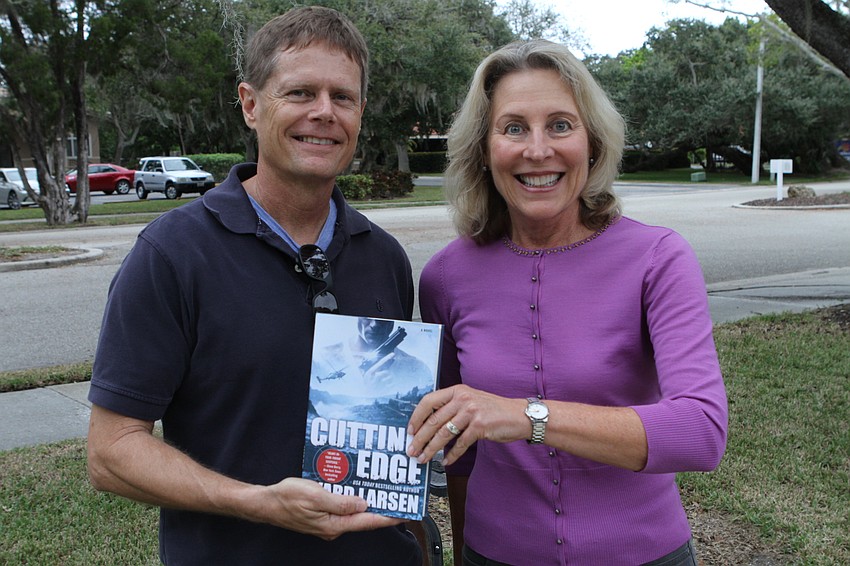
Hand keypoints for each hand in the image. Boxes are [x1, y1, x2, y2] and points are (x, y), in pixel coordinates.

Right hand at [259, 477, 403, 539]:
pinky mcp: (322, 515)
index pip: (367, 521)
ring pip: (353, 512)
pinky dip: (352, 498)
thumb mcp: (315, 496)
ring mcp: (328, 522)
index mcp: (334, 524)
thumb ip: (340, 502)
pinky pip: (342, 507)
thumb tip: (363, 503)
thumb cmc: (287, 498)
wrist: (266, 503)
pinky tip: (356, 487)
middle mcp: (334, 526)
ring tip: (382, 488)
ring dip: (367, 501)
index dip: (388, 517)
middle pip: (363, 518)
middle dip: (381, 507)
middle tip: (398, 495)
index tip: (404, 513)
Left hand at [406, 385, 527, 466]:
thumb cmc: (493, 410)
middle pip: (433, 420)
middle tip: (411, 450)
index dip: (416, 417)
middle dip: (420, 438)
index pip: (428, 401)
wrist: (519, 415)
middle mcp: (462, 398)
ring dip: (431, 449)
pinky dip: (452, 455)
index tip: (409, 431)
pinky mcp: (480, 426)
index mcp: (457, 390)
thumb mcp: (471, 401)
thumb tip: (429, 425)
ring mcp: (471, 411)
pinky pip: (460, 444)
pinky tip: (445, 462)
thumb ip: (452, 407)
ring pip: (444, 433)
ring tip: (423, 459)